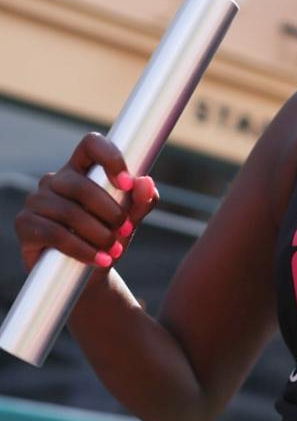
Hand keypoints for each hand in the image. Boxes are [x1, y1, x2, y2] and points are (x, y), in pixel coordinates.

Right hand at [15, 132, 158, 271]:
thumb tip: (146, 183)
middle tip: (125, 230)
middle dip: (110, 211)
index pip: (91, 145)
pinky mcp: (25, 224)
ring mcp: (37, 200)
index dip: (110, 158)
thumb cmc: (106, 240)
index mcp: (81, 169)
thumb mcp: (129, 221)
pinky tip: (98, 260)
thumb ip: (141, 202)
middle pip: (82, 185)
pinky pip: (55, 234)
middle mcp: (55, 180)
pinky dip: (81, 249)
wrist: (86, 276)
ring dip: (98, 234)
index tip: (127, 184)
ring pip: (70, 212)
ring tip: (113, 251)